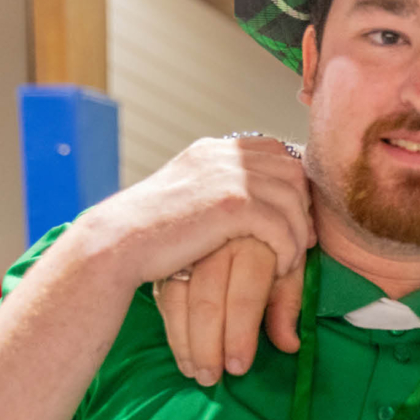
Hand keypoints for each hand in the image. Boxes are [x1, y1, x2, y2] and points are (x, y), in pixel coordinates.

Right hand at [84, 135, 312, 287]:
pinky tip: (279, 269)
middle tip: (300, 241)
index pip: (274, 151)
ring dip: (297, 233)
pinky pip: (282, 226)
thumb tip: (245, 204)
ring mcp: (229, 176)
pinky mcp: (233, 204)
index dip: (291, 183)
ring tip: (289, 260)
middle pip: (291, 170)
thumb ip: (213, 191)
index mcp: (212, 150)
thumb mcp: (184, 197)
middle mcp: (224, 155)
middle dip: (302, 207)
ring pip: (293, 199)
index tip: (291, 216)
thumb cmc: (146, 233)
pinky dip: (287, 250)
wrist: (117, 244)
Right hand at [152, 237, 304, 385]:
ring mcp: (195, 236)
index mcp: (261, 234)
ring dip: (189, 340)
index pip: (247, 294)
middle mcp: (226, 233)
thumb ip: (286, 298)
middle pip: (212, 299)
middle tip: (210, 379)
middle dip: (210, 345)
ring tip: (194, 371)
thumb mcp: (279, 260)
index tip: (237, 367)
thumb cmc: (256, 235)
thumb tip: (289, 344)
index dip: (241, 334)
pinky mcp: (172, 245)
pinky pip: (169, 290)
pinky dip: (173, 324)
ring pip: (187, 296)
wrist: (215, 192)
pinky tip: (180, 348)